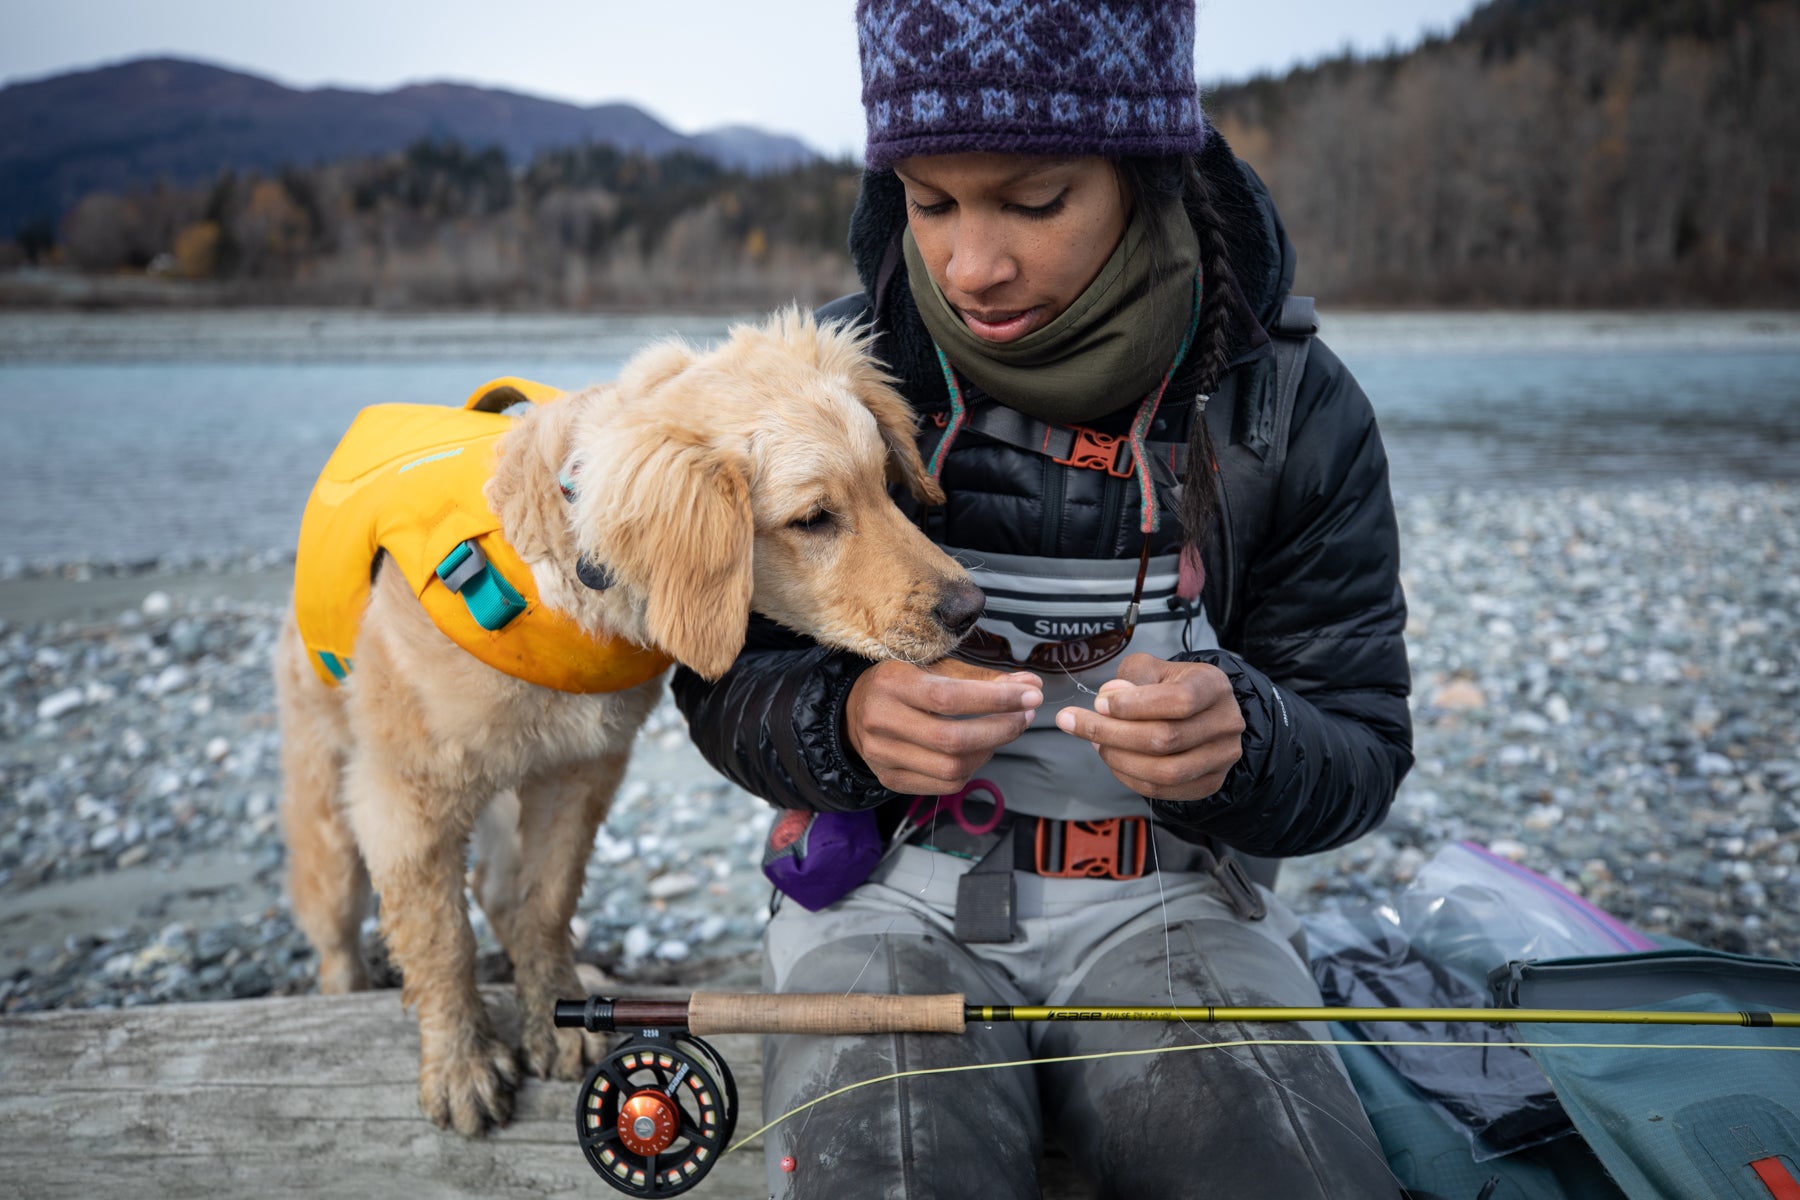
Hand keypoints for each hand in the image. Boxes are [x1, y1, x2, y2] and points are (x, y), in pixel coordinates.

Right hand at [845, 658, 1041, 794]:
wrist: (854, 710)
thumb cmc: (904, 683)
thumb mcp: (935, 667)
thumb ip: (982, 677)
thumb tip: (1030, 684)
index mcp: (891, 683)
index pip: (949, 697)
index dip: (995, 699)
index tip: (1030, 695)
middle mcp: (881, 720)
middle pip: (952, 739)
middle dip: (1000, 729)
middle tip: (1025, 716)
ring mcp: (883, 755)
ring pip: (951, 768)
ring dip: (989, 750)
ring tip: (1004, 731)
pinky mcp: (890, 779)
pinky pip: (945, 784)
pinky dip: (972, 769)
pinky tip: (980, 750)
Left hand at [1053, 653, 1243, 800]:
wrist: (1201, 712)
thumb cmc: (1172, 686)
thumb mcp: (1153, 667)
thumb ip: (1131, 677)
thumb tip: (1108, 699)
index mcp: (1214, 686)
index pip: (1179, 700)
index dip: (1134, 704)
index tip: (1098, 703)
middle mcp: (1226, 723)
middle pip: (1166, 739)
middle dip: (1112, 733)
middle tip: (1075, 723)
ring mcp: (1221, 758)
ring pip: (1164, 771)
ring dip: (1118, 759)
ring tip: (1094, 743)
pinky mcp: (1209, 783)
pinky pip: (1162, 790)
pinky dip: (1129, 777)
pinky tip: (1112, 759)